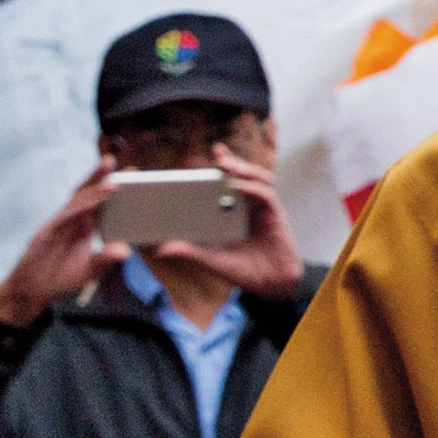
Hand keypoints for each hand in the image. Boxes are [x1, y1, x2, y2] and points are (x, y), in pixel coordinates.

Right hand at [0, 173, 121, 325]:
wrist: (32, 293)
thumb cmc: (61, 278)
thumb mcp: (90, 270)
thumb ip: (106, 259)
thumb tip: (126, 251)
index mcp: (84, 226)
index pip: (101, 203)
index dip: (113, 187)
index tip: (132, 172)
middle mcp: (72, 222)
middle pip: (86, 194)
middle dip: (99, 177)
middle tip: (113, 160)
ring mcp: (58, 226)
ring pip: (75, 204)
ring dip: (92, 192)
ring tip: (112, 182)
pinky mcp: (45, 236)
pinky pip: (62, 220)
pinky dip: (76, 211)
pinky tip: (89, 205)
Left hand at [148, 134, 305, 300]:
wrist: (272, 285)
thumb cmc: (243, 271)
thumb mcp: (211, 261)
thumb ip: (190, 252)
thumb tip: (161, 249)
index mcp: (231, 213)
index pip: (223, 185)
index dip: (216, 169)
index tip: (199, 157)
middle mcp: (248, 206)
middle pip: (242, 175)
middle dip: (230, 161)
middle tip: (217, 152)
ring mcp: (262, 209)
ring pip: (257, 179)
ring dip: (244, 169)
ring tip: (227, 164)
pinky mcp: (275, 215)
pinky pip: (265, 195)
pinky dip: (253, 189)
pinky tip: (240, 187)